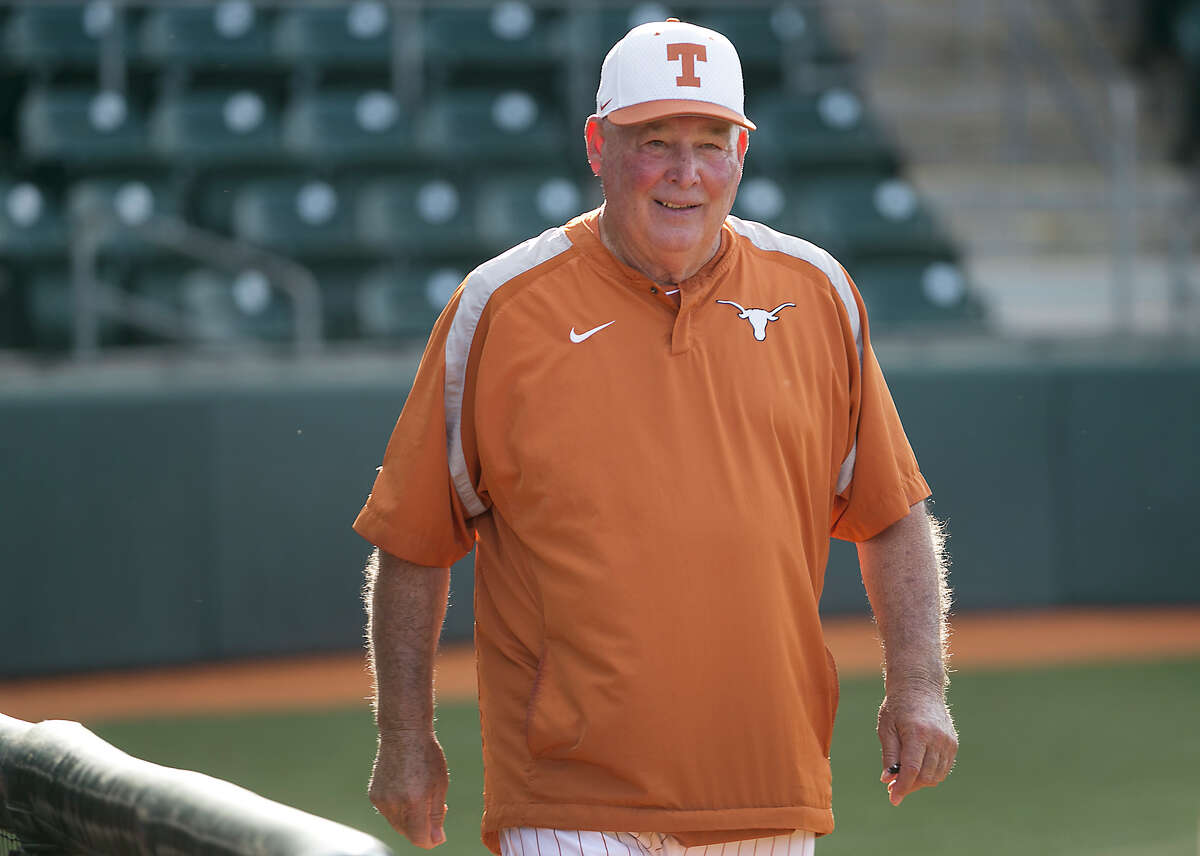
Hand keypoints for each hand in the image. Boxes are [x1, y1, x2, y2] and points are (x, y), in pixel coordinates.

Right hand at [369, 729, 448, 847]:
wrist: (403, 732)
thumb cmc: (427, 755)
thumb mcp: (440, 784)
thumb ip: (436, 815)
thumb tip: (436, 840)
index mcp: (414, 800)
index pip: (419, 837)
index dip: (431, 840)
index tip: (439, 834)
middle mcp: (394, 803)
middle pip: (408, 833)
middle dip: (422, 828)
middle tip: (436, 807)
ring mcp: (382, 800)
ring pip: (397, 825)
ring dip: (410, 819)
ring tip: (421, 796)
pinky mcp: (374, 795)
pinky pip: (389, 813)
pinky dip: (399, 809)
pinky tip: (408, 790)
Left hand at [877, 683, 957, 805]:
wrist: (919, 686)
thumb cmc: (897, 706)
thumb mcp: (886, 728)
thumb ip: (889, 755)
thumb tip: (887, 779)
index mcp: (917, 733)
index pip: (912, 770)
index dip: (902, 787)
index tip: (893, 799)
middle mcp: (937, 738)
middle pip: (925, 776)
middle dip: (909, 785)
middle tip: (892, 786)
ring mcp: (948, 741)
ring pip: (936, 775)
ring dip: (920, 782)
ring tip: (903, 777)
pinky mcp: (953, 743)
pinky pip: (943, 768)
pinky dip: (930, 774)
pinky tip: (916, 770)